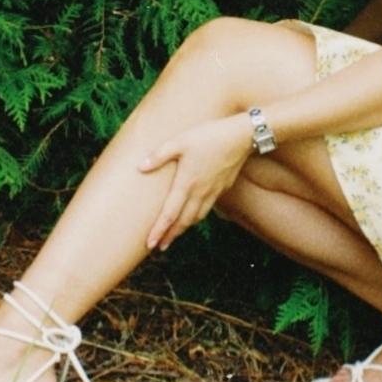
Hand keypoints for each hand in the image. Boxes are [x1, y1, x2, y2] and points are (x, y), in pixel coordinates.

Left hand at [138, 115, 253, 250]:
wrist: (241, 137)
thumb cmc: (209, 136)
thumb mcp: (180, 140)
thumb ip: (159, 155)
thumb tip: (140, 167)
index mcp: (187, 183)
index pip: (169, 214)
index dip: (159, 231)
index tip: (150, 244)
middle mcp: (200, 192)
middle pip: (183, 222)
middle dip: (170, 236)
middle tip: (159, 246)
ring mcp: (213, 191)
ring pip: (196, 217)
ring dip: (184, 228)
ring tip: (174, 234)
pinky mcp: (222, 188)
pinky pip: (207, 208)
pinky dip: (197, 216)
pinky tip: (194, 214)